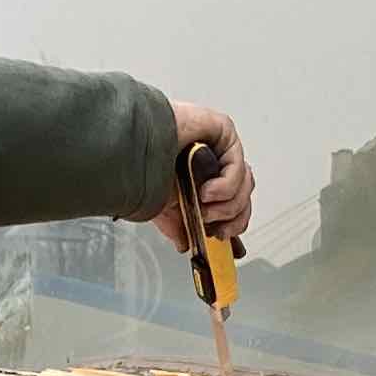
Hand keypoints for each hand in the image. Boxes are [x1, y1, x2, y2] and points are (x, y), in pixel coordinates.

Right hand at [153, 101, 255, 247]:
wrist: (131, 150)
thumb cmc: (142, 168)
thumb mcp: (163, 209)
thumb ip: (179, 227)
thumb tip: (185, 245)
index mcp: (203, 178)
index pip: (233, 204)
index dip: (234, 224)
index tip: (225, 241)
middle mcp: (213, 163)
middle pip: (243, 196)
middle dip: (231, 219)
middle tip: (212, 227)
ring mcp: (219, 147)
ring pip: (244, 184)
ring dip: (226, 206)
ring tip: (203, 208)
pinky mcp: (223, 131)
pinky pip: (238, 165)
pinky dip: (225, 187)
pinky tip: (207, 192)